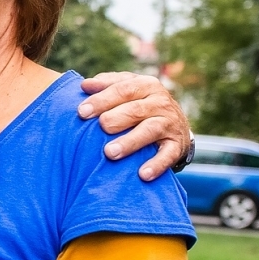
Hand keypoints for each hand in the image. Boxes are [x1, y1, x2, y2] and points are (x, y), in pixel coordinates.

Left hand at [77, 72, 191, 180]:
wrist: (175, 126)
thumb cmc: (140, 106)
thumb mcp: (127, 91)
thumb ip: (107, 86)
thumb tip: (84, 85)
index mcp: (145, 85)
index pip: (123, 89)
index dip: (102, 100)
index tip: (81, 112)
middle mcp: (160, 102)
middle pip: (135, 109)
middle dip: (115, 118)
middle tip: (99, 127)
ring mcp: (170, 123)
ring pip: (150, 130)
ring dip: (130, 142)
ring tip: (110, 153)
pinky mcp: (177, 145)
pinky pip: (167, 155)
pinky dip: (156, 164)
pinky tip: (142, 174)